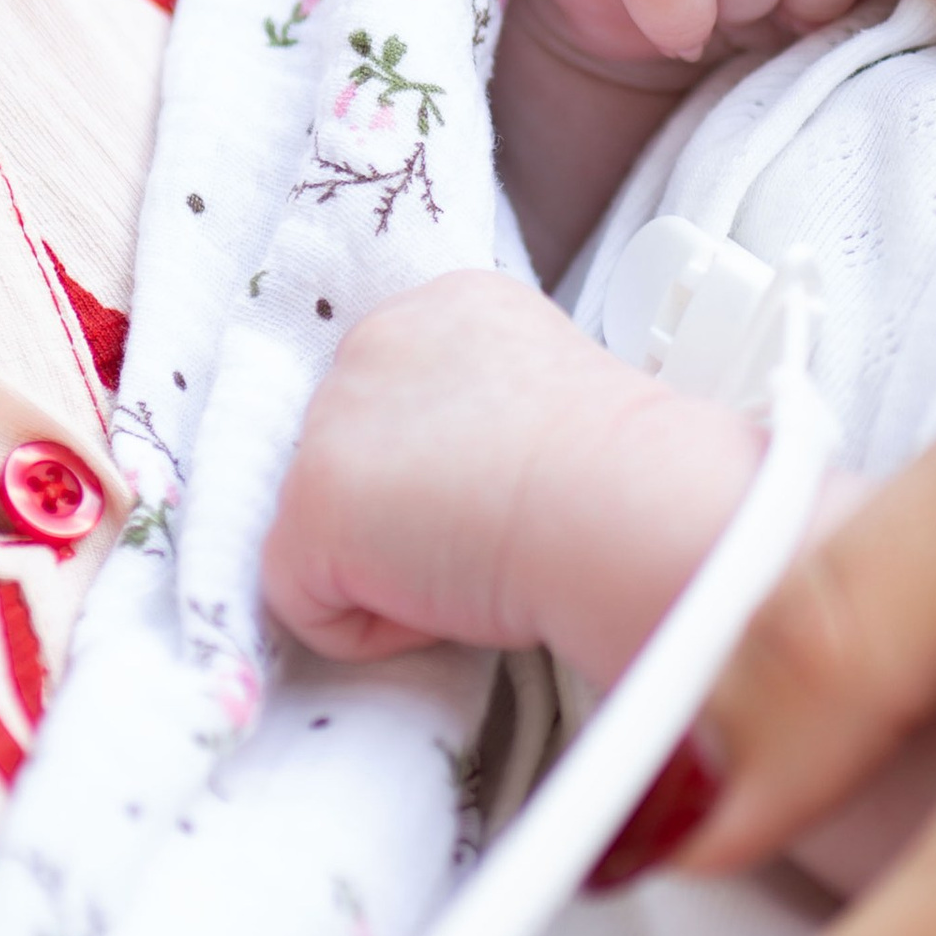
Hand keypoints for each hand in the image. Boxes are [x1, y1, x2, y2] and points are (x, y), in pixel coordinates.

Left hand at [259, 271, 763, 677]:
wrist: (625, 502)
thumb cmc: (625, 474)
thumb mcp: (556, 397)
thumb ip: (485, 411)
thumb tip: (467, 473)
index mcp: (447, 307)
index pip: (397, 399)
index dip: (438, 464)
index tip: (498, 491)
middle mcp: (377, 340)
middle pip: (351, 458)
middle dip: (404, 510)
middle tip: (490, 530)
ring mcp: (331, 421)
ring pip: (331, 531)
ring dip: (397, 566)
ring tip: (482, 556)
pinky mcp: (310, 506)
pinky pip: (312, 603)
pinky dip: (382, 627)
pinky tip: (455, 594)